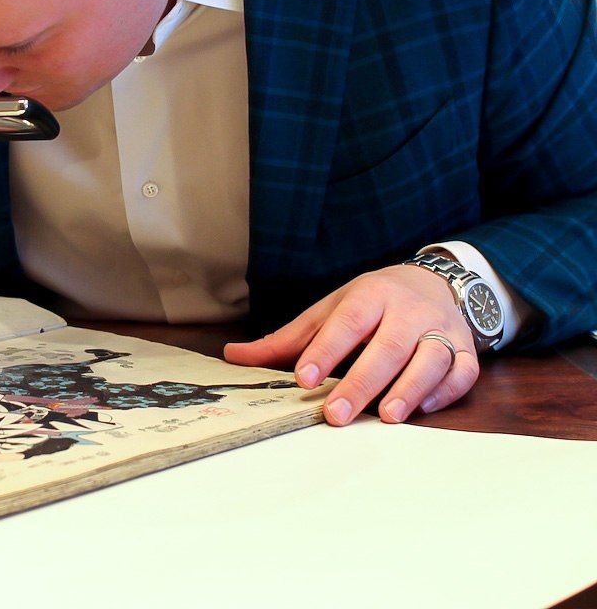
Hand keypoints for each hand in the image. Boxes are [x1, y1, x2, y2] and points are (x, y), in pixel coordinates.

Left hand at [224, 265, 480, 425]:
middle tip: (335, 414)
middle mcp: (409, 309)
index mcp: (370, 294)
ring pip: (431, 358)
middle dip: (362, 381)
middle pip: (389, 346)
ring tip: (386, 416)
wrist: (434, 282)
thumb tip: (233, 356)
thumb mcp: (329, 310)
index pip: (347, 321)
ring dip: (410, 388)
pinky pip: (463, 371)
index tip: (303, 378)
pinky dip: (444, 391)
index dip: (326, 349)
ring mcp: (442, 329)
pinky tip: (421, 408)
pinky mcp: (466, 349)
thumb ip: (287, 339)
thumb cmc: (371, 304)